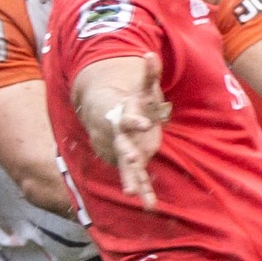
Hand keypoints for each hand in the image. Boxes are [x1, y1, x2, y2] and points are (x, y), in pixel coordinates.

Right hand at [108, 55, 169, 209]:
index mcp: (125, 119)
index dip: (137, 121)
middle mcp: (122, 138)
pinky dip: (144, 192)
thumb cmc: (131, 103)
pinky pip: (138, 179)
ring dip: (131, 180)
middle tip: (130, 161)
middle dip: (127, 155)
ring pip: (128, 168)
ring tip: (133, 194)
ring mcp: (126, 152)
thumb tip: (150, 54)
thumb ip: (148, 75)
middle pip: (123, 147)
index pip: (129, 119)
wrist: (111, 121)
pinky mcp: (133, 162)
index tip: (145, 123)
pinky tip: (150, 206)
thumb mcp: (143, 90)